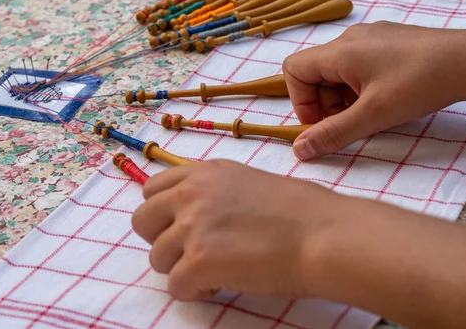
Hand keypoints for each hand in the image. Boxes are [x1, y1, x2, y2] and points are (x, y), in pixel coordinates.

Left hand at [131, 159, 337, 300]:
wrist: (323, 234)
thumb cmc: (302, 212)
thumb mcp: (249, 183)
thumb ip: (216, 194)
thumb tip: (202, 219)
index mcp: (205, 173)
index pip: (153, 188)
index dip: (164, 213)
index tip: (183, 227)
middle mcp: (191, 194)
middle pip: (142, 220)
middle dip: (162, 240)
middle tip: (192, 252)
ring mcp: (191, 227)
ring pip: (155, 257)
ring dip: (180, 268)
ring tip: (215, 271)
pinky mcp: (197, 261)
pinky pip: (174, 286)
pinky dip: (194, 291)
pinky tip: (221, 285)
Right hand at [282, 21, 465, 159]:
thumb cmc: (419, 84)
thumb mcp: (373, 116)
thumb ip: (333, 134)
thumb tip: (299, 150)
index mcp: (339, 51)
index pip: (294, 70)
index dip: (300, 101)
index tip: (322, 123)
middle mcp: (350, 39)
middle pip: (316, 73)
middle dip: (324, 104)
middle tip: (349, 124)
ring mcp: (370, 38)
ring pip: (339, 72)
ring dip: (343, 98)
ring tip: (370, 115)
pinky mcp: (388, 43)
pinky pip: (359, 66)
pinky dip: (361, 87)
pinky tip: (385, 100)